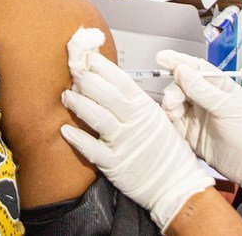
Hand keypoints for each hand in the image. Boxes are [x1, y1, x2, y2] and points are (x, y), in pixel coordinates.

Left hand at [60, 29, 214, 231]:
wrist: (177, 184)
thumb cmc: (166, 151)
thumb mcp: (156, 119)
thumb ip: (135, 103)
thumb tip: (109, 85)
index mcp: (145, 108)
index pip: (122, 81)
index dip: (103, 67)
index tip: (88, 57)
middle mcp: (135, 123)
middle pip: (108, 95)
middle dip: (87, 80)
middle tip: (73, 72)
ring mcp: (125, 143)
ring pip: (98, 118)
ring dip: (79, 104)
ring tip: (66, 95)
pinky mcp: (116, 164)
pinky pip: (92, 149)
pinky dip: (77, 139)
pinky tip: (64, 130)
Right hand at [156, 51, 241, 209]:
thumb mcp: (229, 107)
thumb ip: (203, 90)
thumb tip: (182, 70)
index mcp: (220, 88)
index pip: (197, 69)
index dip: (179, 61)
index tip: (162, 58)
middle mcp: (208, 102)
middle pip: (182, 87)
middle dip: (173, 91)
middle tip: (172, 102)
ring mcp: (199, 119)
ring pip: (176, 105)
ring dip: (170, 107)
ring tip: (172, 114)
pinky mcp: (193, 137)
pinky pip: (174, 126)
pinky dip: (168, 124)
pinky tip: (170, 124)